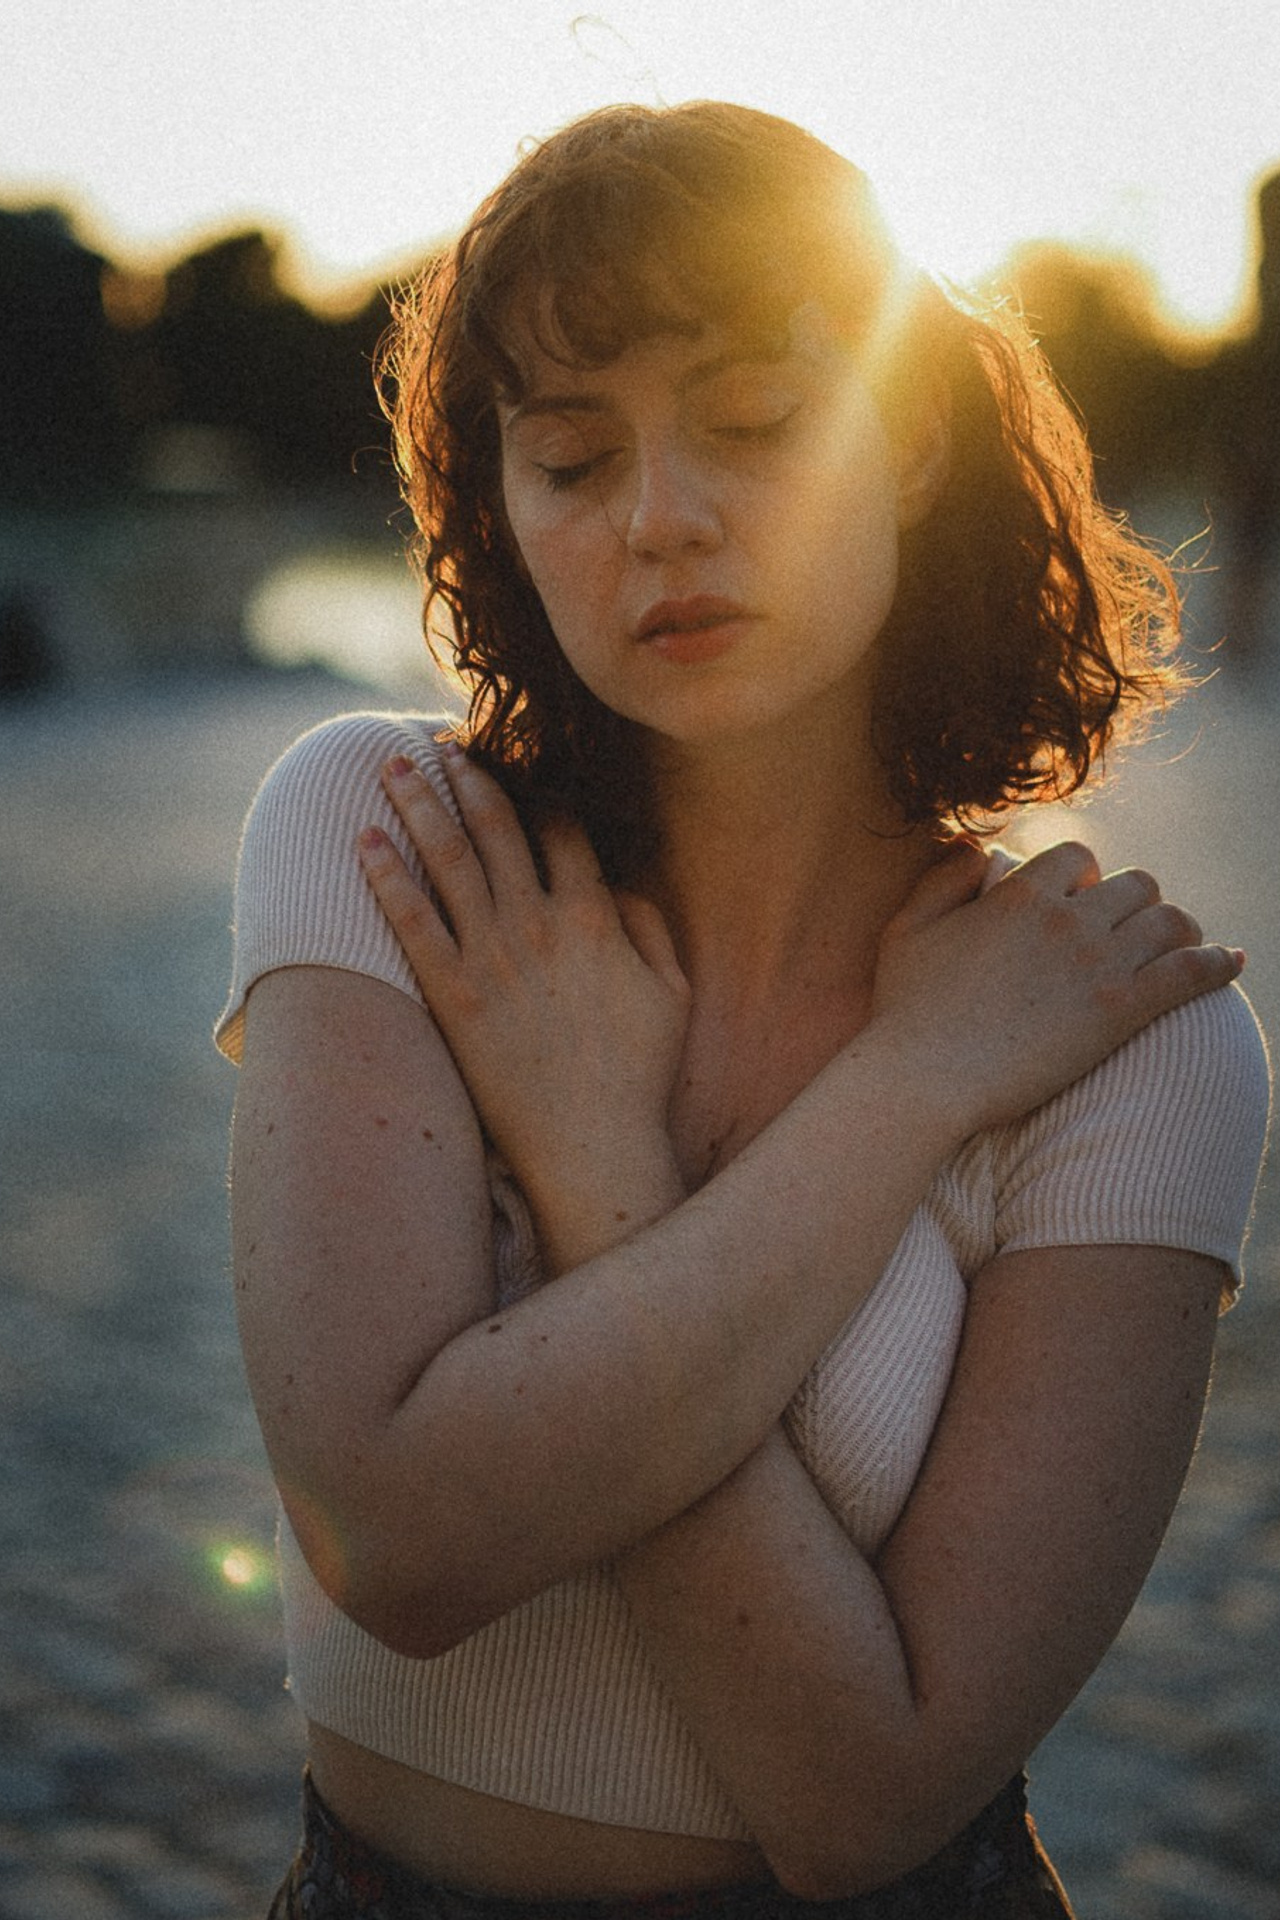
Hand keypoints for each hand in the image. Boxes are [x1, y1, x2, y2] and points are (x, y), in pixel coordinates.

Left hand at [358, 749, 689, 1247]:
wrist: (590, 1141)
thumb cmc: (638, 1075)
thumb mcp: (672, 993)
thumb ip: (649, 928)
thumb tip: (621, 887)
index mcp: (593, 918)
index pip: (561, 832)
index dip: (539, 792)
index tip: (519, 767)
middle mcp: (536, 924)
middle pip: (496, 829)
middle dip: (469, 778)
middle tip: (443, 744)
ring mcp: (489, 957)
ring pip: (447, 859)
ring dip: (418, 805)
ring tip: (392, 765)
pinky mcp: (450, 995)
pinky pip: (411, 920)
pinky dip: (386, 875)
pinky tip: (365, 841)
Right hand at [870, 839, 1243, 1135]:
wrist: (925, 1080)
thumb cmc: (906, 1012)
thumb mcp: (906, 929)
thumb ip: (942, 878)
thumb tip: (974, 842)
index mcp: (1020, 894)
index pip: (1079, 857)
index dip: (1084, 875)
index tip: (1080, 899)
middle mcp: (1067, 919)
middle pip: (1135, 885)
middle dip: (1135, 901)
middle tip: (1130, 929)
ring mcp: (1099, 964)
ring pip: (1170, 920)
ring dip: (1178, 928)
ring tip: (1182, 942)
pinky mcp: (1121, 1010)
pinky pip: (1191, 972)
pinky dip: (1219, 963)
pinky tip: (1234, 962)